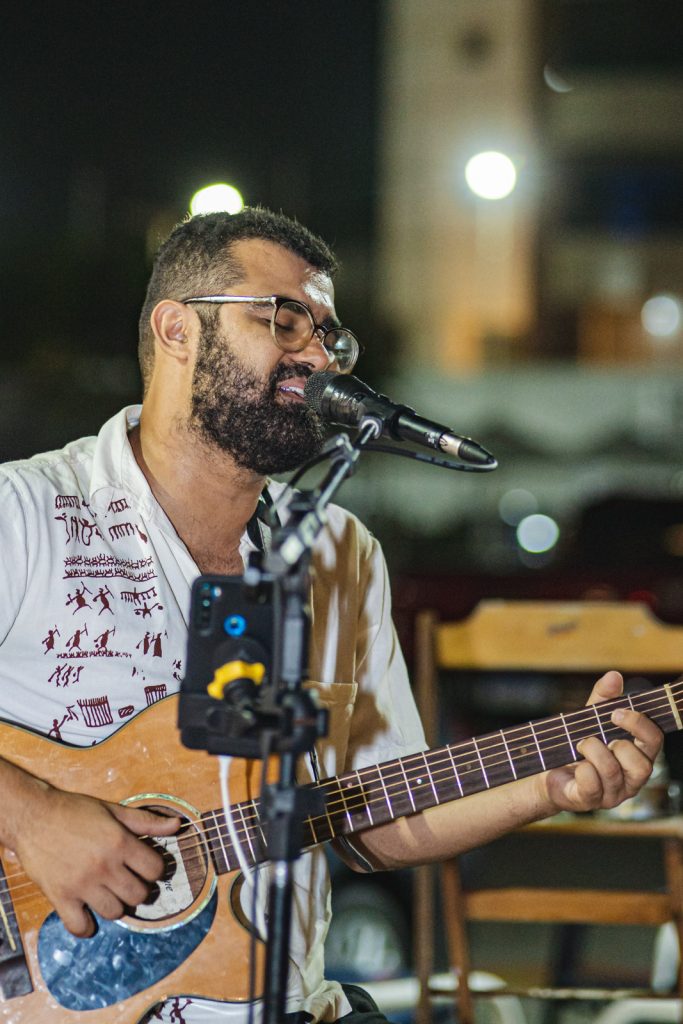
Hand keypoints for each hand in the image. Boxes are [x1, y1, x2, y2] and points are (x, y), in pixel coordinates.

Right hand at [13, 786, 179, 936]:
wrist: (34, 816)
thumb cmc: (75, 811)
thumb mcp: (114, 810)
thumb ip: (147, 822)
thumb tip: (177, 826)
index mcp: (120, 842)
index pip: (155, 869)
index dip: (154, 869)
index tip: (145, 868)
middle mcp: (105, 865)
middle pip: (138, 895)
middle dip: (139, 890)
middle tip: (128, 881)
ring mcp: (82, 884)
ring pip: (115, 912)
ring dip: (116, 905)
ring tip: (109, 893)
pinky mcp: (61, 896)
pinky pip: (80, 926)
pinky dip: (86, 926)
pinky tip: (87, 914)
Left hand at [542, 670, 663, 813]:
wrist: (547, 770)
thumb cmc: (577, 745)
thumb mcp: (589, 718)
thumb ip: (603, 698)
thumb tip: (614, 675)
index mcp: (637, 756)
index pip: (655, 741)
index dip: (640, 725)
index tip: (616, 712)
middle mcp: (630, 780)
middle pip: (643, 766)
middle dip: (619, 744)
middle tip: (597, 734)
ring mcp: (611, 794)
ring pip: (613, 772)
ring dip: (593, 751)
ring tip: (579, 744)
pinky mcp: (588, 801)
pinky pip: (591, 786)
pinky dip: (582, 769)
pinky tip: (575, 765)